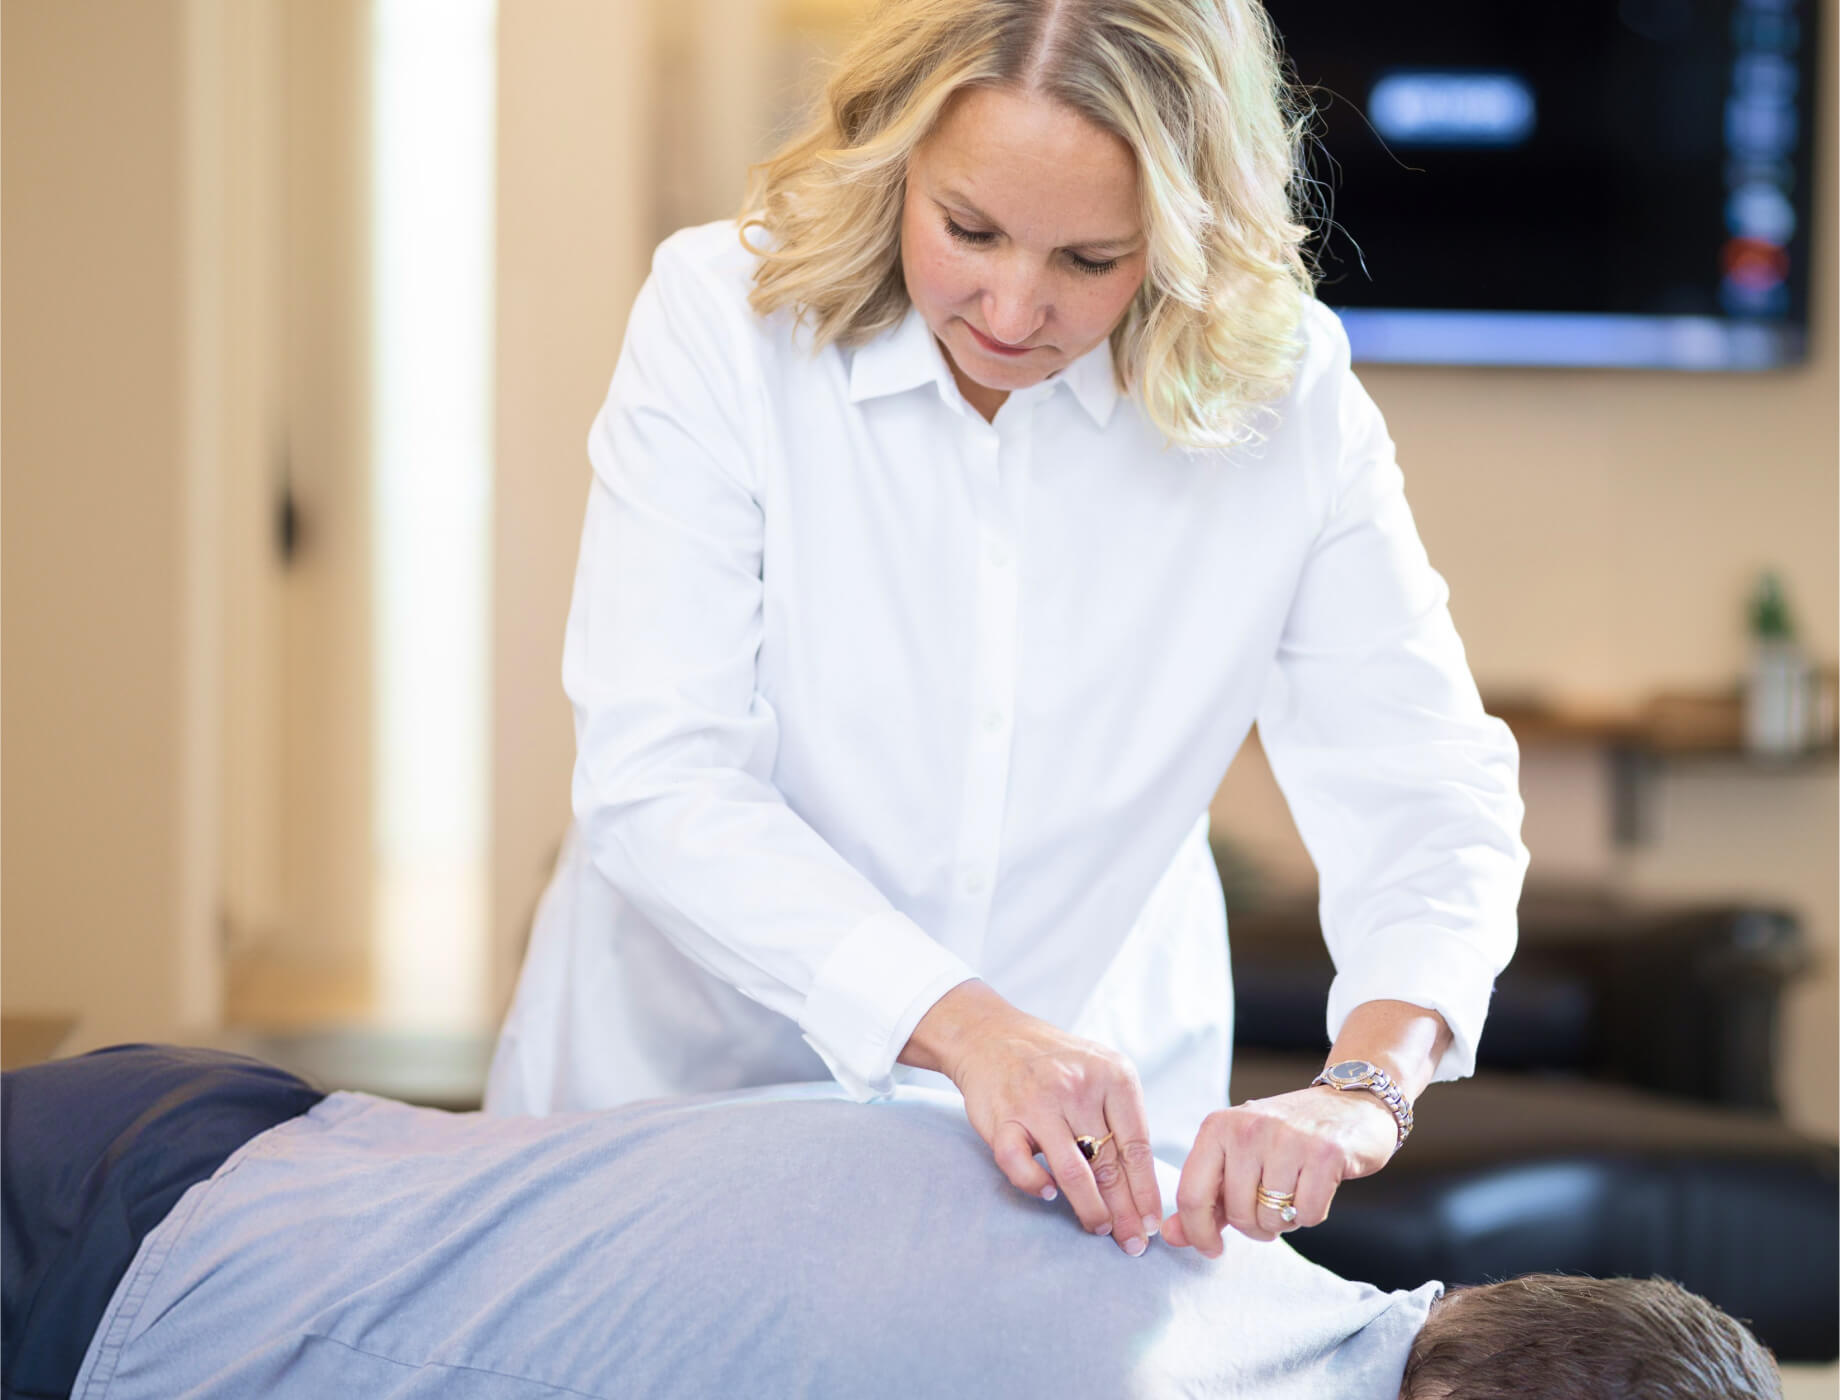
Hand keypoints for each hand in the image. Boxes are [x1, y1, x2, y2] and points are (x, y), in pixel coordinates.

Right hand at [903, 982, 1162, 1255]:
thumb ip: (1121, 1117)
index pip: (1137, 1145)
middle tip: (1133, 1243)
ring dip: (1090, 1208)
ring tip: (1099, 1228)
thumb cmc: (1055, 1064)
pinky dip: (1034, 1184)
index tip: (1152, 1223)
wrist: (992, 1034)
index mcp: (1113, 1074)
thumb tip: (1143, 1187)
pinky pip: (1020, 1164)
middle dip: (1125, 1211)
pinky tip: (1047, 1195)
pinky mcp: (1002, 1117)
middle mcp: (1078, 1086)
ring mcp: (1038, 1102)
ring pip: (1073, 1170)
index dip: (1147, 1191)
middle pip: (1110, 1163)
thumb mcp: (1099, 1072)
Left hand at [1161, 1085, 1396, 1255]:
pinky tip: (1315, 1188)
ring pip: (1272, 1218)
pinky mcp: (1325, 1153)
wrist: (1350, 1102)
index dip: (1197, 1232)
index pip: (1192, 1194)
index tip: (1211, 1249)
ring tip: (1292, 1194)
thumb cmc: (1285, 1137)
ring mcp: (1287, 1138)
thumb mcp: (1237, 1157)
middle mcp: (1248, 1128)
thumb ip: (1204, 1198)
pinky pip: (1307, 1215)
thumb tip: (1169, 1236)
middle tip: (1268, 1213)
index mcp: (1218, 1126)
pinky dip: (1311, 1214)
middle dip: (1253, 1227)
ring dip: (1284, 1220)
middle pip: (1236, 1213)